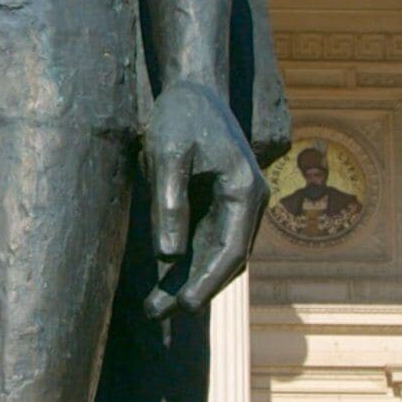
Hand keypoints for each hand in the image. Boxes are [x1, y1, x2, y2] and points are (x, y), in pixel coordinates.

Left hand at [144, 78, 265, 321]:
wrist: (195, 88)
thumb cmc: (181, 116)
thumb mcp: (167, 154)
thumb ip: (168, 203)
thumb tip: (168, 255)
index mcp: (244, 190)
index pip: (229, 250)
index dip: (206, 282)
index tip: (183, 306)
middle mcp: (248, 202)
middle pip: (225, 259)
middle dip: (193, 289)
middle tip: (157, 314)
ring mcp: (236, 205)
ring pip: (215, 255)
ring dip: (188, 281)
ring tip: (153, 307)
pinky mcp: (219, 204)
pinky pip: (205, 241)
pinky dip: (187, 262)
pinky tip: (162, 280)